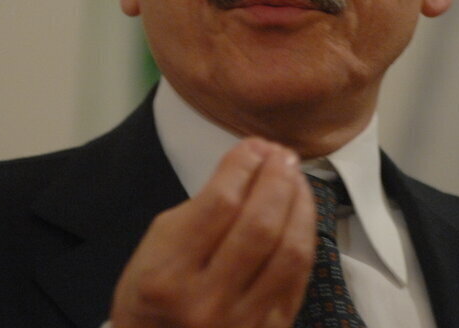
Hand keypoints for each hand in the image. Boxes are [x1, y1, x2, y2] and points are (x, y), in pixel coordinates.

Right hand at [110, 138, 315, 327]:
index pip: (220, 204)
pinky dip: (304, 234)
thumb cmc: (153, 294)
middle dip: (276, 179)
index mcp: (168, 275)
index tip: (253, 147)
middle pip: (260, 225)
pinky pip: (299, 274)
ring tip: (295, 177)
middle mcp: (206, 301)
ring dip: (298, 203)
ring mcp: (243, 321)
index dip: (243, 166)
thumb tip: (250, 166)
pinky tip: (300, 210)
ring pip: (289, 250)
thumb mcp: (156, 245)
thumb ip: (202, 206)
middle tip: (280, 155)